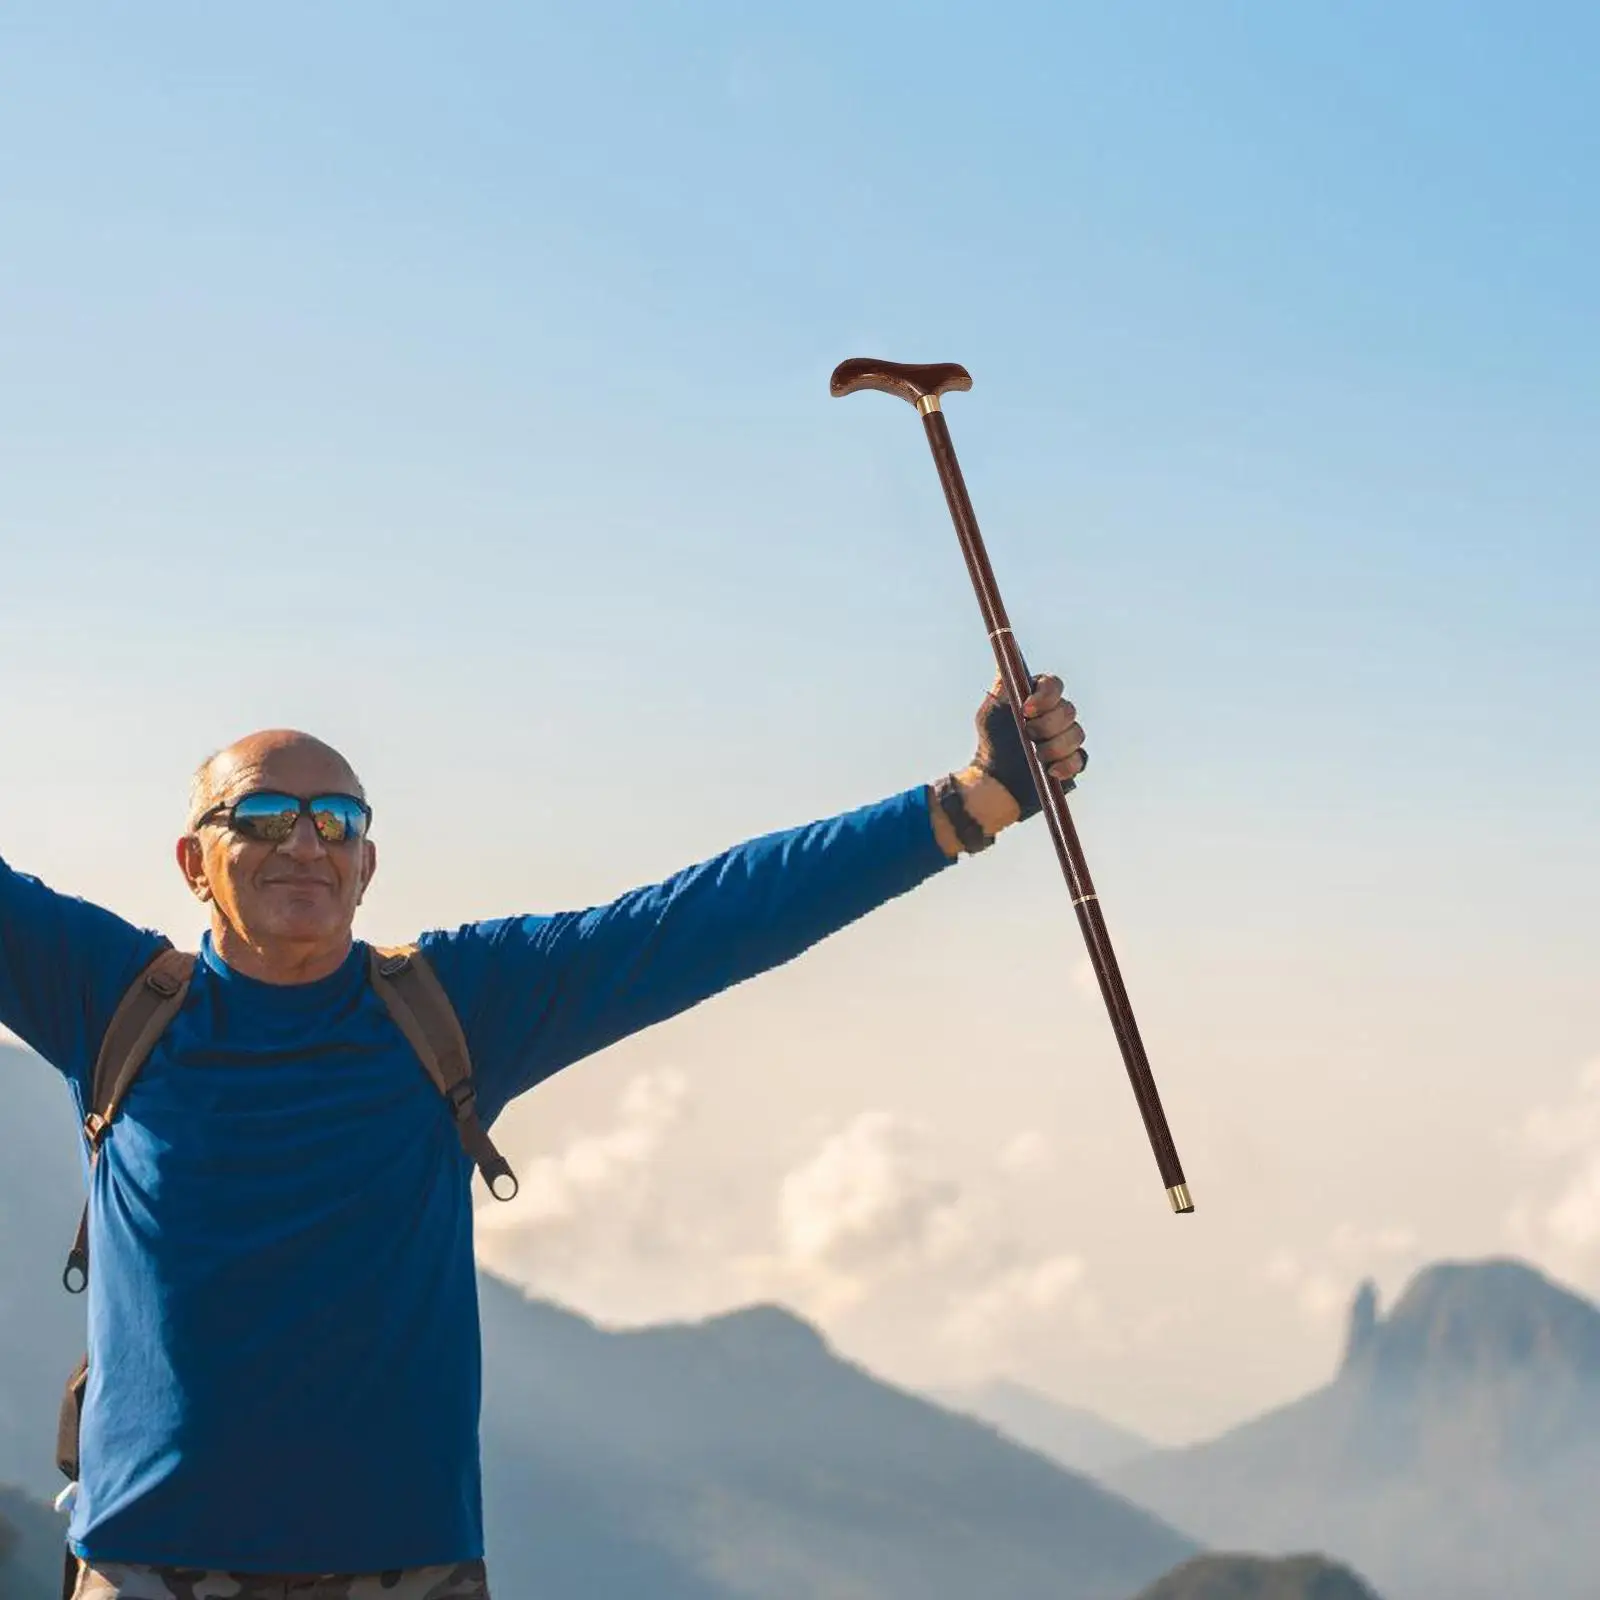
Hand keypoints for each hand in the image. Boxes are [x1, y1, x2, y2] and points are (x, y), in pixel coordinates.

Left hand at [976, 672, 1086, 810]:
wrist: (995, 780)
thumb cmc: (992, 743)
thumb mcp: (991, 711)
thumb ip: (1001, 687)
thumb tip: (1004, 660)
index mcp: (1040, 698)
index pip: (1054, 685)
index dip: (1044, 696)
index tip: (1026, 710)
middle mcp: (1057, 716)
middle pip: (1068, 710)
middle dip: (1047, 724)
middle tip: (1027, 734)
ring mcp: (1066, 739)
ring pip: (1076, 734)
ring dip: (1054, 746)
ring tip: (1035, 756)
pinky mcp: (1072, 763)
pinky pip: (1080, 759)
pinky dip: (1067, 765)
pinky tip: (1051, 771)